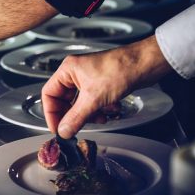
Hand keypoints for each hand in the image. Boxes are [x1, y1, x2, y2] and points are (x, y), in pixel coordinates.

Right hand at [41, 35, 171, 138]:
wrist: (145, 64)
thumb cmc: (120, 69)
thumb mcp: (94, 98)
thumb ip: (76, 117)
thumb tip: (63, 131)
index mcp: (67, 70)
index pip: (49, 94)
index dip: (51, 113)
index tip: (57, 128)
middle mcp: (75, 74)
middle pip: (64, 101)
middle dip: (73, 115)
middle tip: (77, 128)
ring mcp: (88, 79)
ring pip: (80, 104)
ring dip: (89, 114)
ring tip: (100, 117)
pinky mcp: (101, 85)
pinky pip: (92, 102)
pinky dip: (100, 110)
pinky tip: (110, 110)